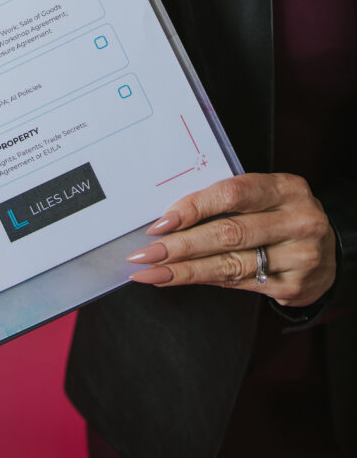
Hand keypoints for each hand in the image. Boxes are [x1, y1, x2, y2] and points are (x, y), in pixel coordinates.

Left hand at [127, 173, 335, 306]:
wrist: (329, 250)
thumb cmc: (282, 214)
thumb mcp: (267, 195)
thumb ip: (229, 199)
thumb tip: (172, 216)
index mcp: (286, 188)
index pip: (232, 194)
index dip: (194, 208)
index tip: (161, 222)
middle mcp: (297, 221)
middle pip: (228, 234)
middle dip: (180, 246)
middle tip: (145, 253)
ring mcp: (300, 257)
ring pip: (231, 264)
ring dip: (184, 271)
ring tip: (151, 273)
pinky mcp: (295, 286)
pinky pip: (240, 285)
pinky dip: (205, 281)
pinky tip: (179, 280)